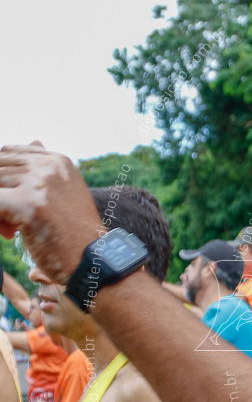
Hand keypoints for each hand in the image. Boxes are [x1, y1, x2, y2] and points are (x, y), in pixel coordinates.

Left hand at [0, 144, 103, 282]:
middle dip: (0, 193)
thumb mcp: (65, 193)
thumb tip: (33, 141)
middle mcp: (49, 167)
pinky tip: (8, 233)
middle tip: (9, 222)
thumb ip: (45, 169)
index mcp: (58, 162)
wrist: (92, 261)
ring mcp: (37, 184)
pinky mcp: (25, 204)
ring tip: (10, 230)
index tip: (12, 200)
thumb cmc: (76, 233)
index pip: (9, 153)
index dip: (3, 178)